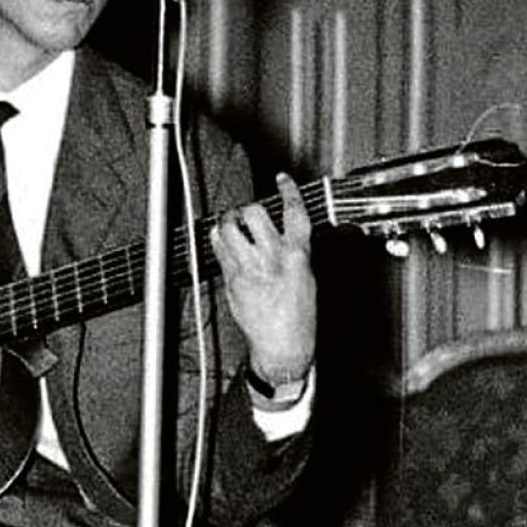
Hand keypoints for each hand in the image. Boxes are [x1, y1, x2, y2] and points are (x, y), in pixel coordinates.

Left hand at [208, 173, 315, 384]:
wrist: (282, 346)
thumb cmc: (298, 316)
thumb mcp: (307, 277)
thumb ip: (294, 250)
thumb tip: (283, 231)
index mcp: (297, 256)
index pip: (294, 213)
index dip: (288, 191)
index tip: (282, 180)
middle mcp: (271, 258)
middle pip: (254, 213)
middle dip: (248, 210)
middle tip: (247, 214)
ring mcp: (248, 268)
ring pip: (229, 227)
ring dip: (228, 221)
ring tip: (232, 225)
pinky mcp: (231, 279)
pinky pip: (218, 249)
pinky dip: (218, 240)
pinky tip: (223, 243)